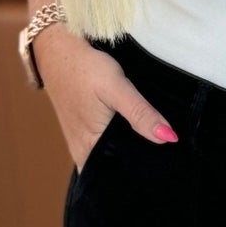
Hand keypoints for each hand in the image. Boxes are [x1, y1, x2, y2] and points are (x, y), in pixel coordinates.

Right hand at [34, 30, 177, 167]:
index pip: (117, 177)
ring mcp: (81, 143)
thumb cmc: (83, 68)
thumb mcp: (116, 88)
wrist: (57, 48)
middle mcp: (82, 153)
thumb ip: (141, 114)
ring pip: (111, 157)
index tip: (166, 171)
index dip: (141, 176)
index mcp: (88, 150)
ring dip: (130, 153)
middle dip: (139, 166)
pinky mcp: (83, 131)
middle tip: (167, 159)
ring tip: (157, 147)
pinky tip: (137, 134)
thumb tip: (168, 138)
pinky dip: (120, 142)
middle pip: (115, 169)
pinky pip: (105, 146)